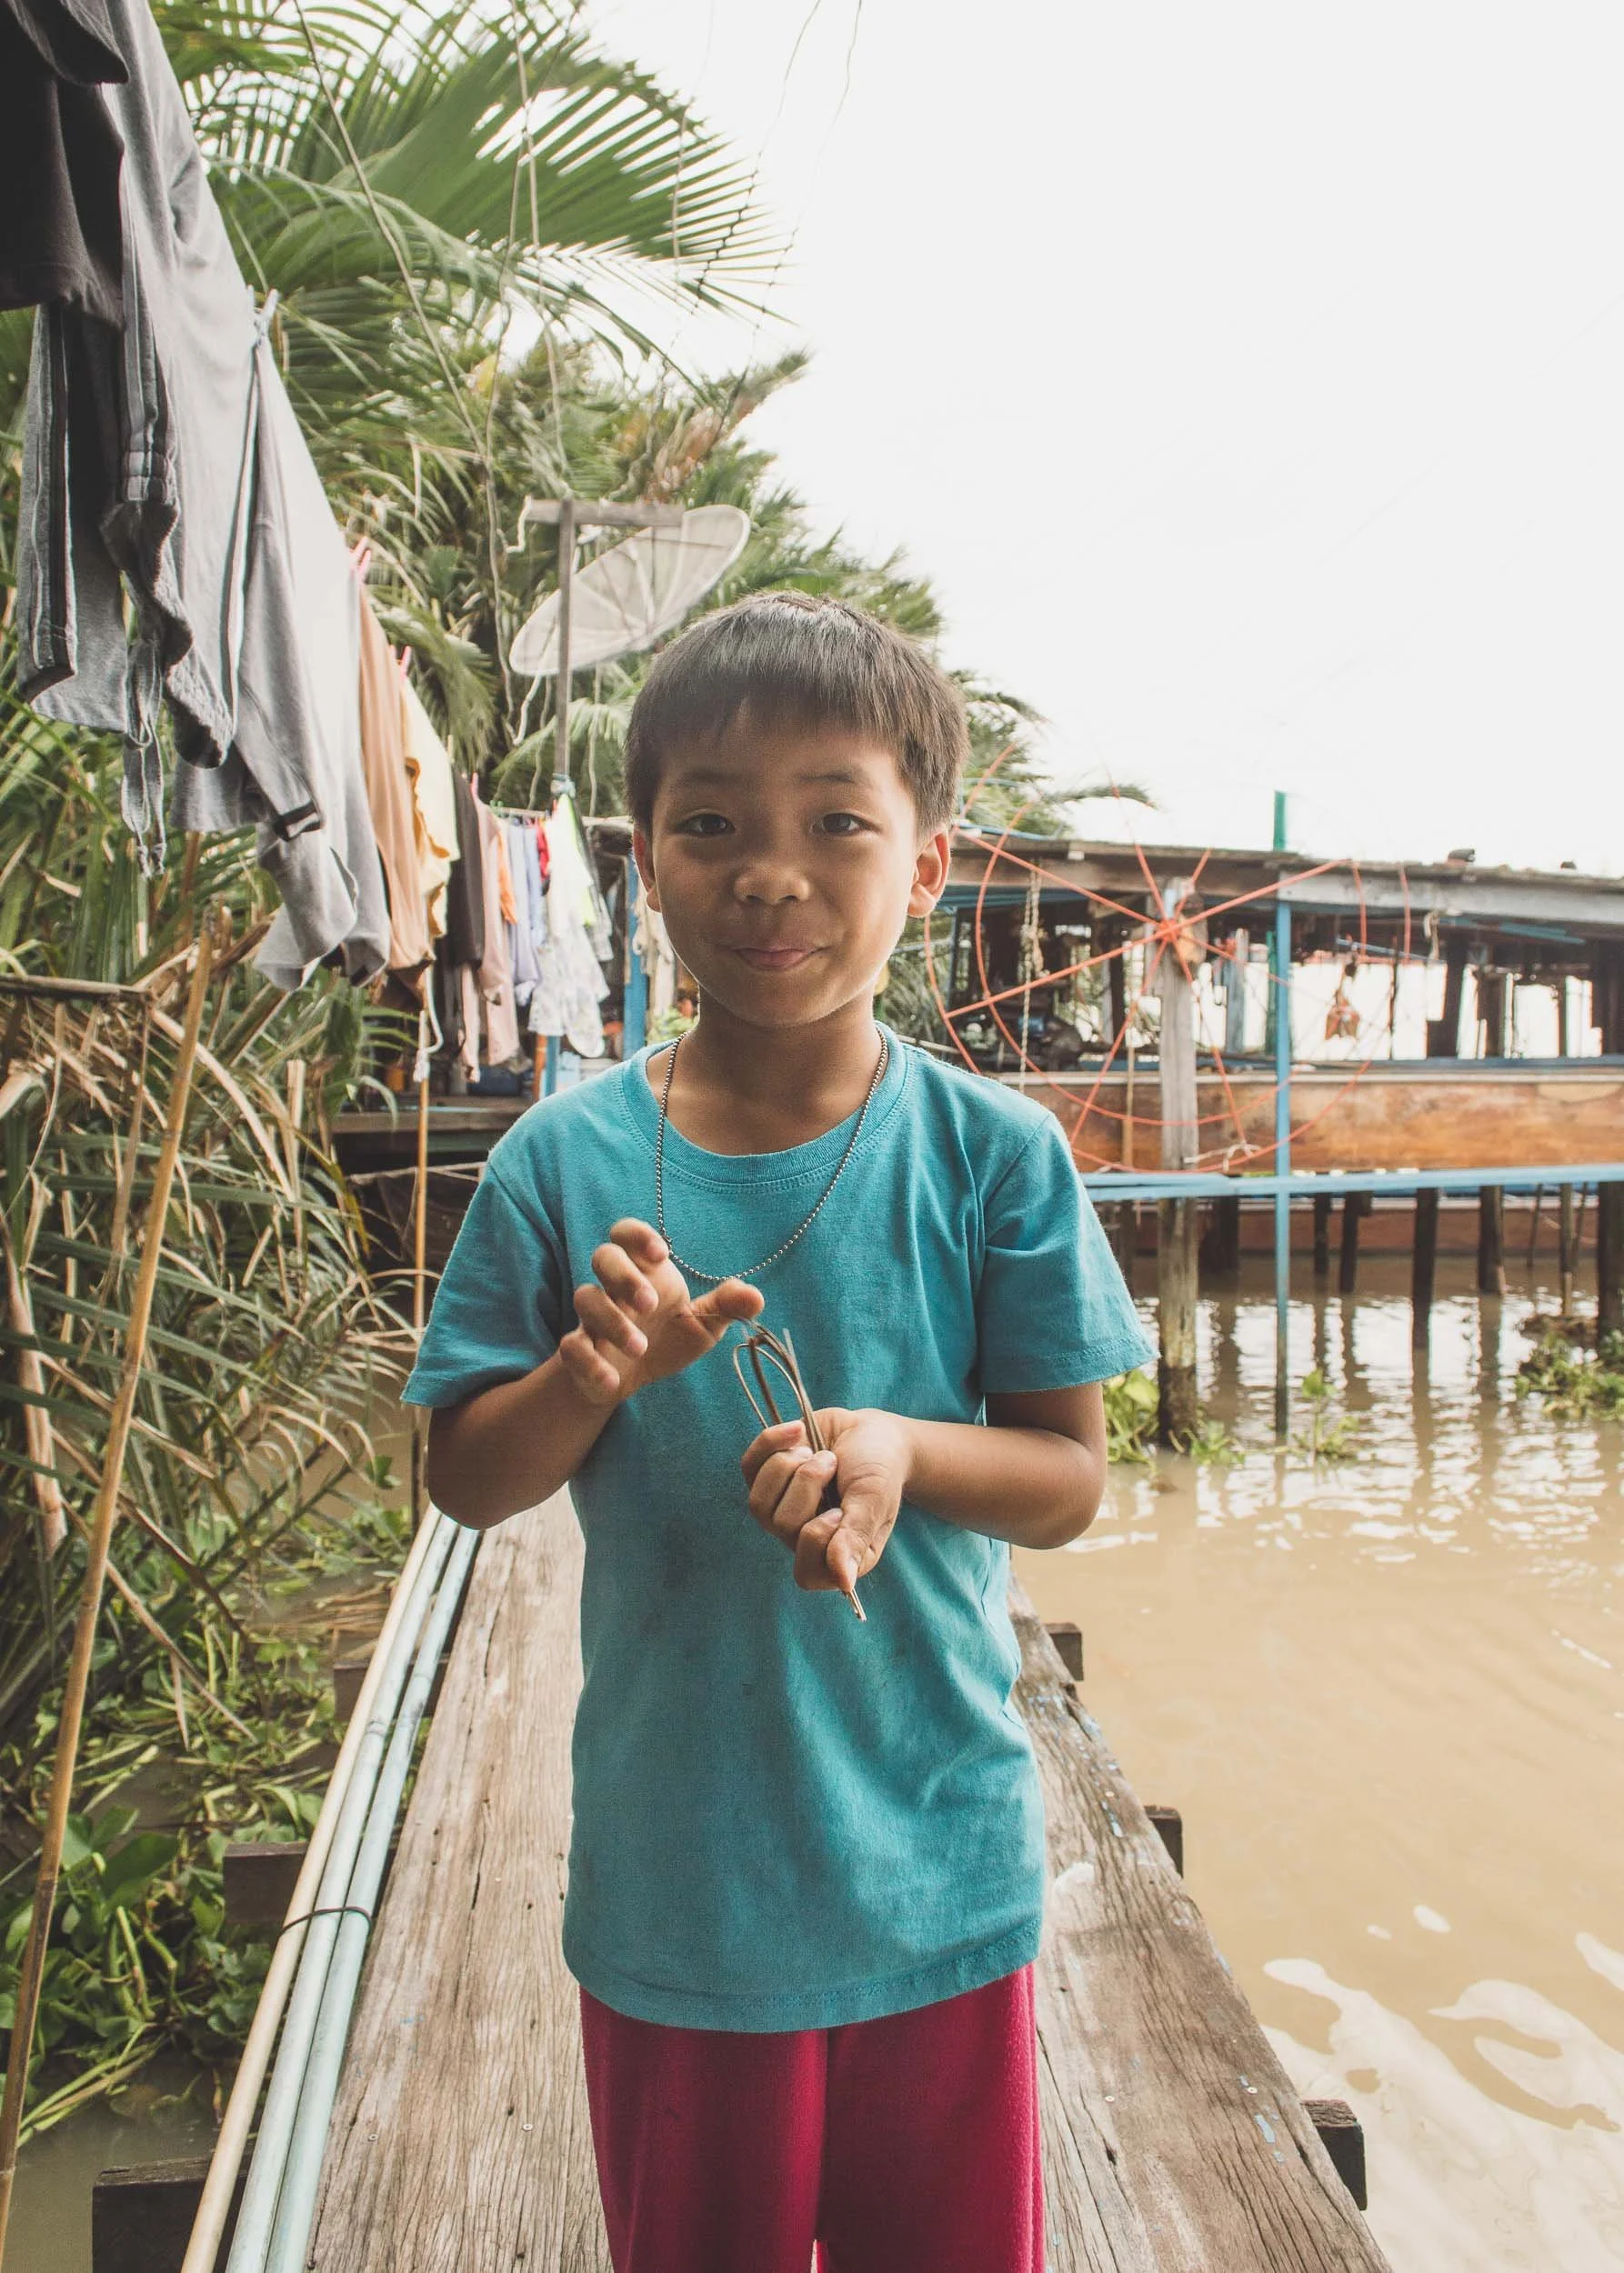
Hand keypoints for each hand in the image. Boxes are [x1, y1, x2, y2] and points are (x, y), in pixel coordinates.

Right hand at [559, 1218, 761, 1406]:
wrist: (630, 1380)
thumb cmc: (666, 1339)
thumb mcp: (702, 1325)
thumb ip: (726, 1307)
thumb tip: (756, 1298)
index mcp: (645, 1272)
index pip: (627, 1233)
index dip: (638, 1235)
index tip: (661, 1254)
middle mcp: (615, 1288)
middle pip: (603, 1256)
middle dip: (624, 1275)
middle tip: (650, 1304)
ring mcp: (593, 1317)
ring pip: (585, 1298)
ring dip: (612, 1321)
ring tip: (639, 1348)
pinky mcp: (579, 1350)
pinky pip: (571, 1347)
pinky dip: (590, 1362)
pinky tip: (613, 1379)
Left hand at [740, 1405, 911, 1595]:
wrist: (869, 1431)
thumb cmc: (880, 1470)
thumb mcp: (874, 1500)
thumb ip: (855, 1537)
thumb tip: (844, 1582)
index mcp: (838, 1556)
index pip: (806, 1573)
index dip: (815, 1537)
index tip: (839, 1509)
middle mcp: (804, 1539)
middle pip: (781, 1527)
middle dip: (808, 1484)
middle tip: (832, 1464)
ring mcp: (782, 1510)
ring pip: (758, 1502)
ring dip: (790, 1466)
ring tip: (819, 1452)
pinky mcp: (766, 1479)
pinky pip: (749, 1468)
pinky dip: (772, 1442)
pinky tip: (797, 1430)